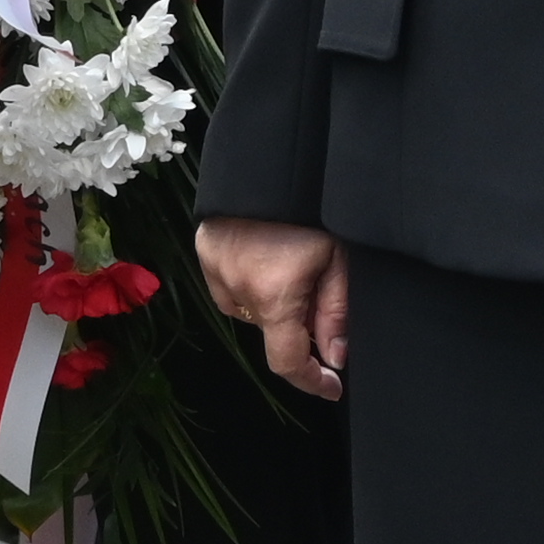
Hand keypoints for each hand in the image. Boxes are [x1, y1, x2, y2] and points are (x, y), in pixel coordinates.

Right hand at [199, 215, 346, 398]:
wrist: (271, 158)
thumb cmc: (312, 206)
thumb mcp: (338, 259)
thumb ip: (336, 312)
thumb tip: (334, 356)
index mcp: (274, 295)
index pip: (287, 362)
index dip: (311, 381)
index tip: (333, 385)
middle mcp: (238, 289)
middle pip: (271, 332)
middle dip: (298, 327)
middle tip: (320, 292)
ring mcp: (216, 270)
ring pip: (249, 311)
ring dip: (271, 305)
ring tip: (291, 266)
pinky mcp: (204, 250)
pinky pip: (228, 285)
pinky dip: (248, 283)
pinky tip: (265, 255)